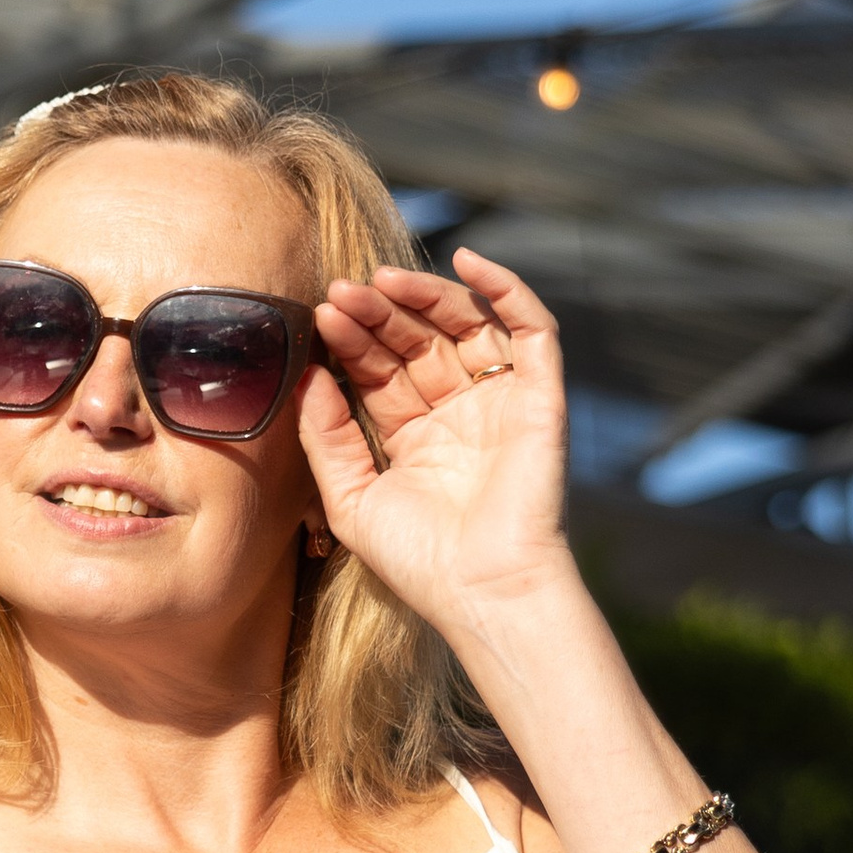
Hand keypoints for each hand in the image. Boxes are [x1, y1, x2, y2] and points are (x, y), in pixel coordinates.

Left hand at [299, 246, 574, 635]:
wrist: (484, 592)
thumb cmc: (420, 562)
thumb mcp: (351, 499)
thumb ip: (327, 438)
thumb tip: (309, 377)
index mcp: (414, 434)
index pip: (380, 369)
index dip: (352, 339)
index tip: (319, 314)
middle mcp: (459, 411)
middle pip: (418, 339)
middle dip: (380, 314)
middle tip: (343, 292)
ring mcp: (501, 400)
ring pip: (467, 324)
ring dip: (427, 295)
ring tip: (383, 281)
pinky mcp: (542, 396)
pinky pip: (533, 328)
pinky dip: (508, 288)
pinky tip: (470, 260)